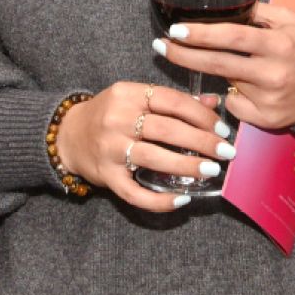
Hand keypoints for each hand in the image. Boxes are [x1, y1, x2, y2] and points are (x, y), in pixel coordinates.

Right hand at [53, 82, 229, 212]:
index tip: (222, 129)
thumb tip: (214, 101)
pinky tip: (181, 200)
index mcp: (128, 93)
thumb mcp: (137, 98)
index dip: (201, 115)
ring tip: (212, 171)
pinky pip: (134, 193)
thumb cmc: (111, 114)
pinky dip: (159, 200)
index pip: (172, 100)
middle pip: (167, 129)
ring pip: (154, 158)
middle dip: (202, 142)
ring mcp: (110, 148)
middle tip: (226, 152)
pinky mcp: (105, 175)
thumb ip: (174, 101)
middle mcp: (117, 118)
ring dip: (187, 166)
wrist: (68, 135)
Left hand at [154, 1, 294, 129]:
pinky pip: (235, 107)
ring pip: (226, 84)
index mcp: (278, 45)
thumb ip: (258, 11)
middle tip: (161, 46)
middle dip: (184, 55)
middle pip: (218, 65)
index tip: (175, 30)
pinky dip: (233, 95)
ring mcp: (270, 101)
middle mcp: (273, 74)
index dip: (201, 34)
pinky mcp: (268, 120)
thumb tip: (225, 2)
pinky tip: (245, 87)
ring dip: (215, 72)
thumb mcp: (290, 20)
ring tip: (219, 61)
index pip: (232, 37)